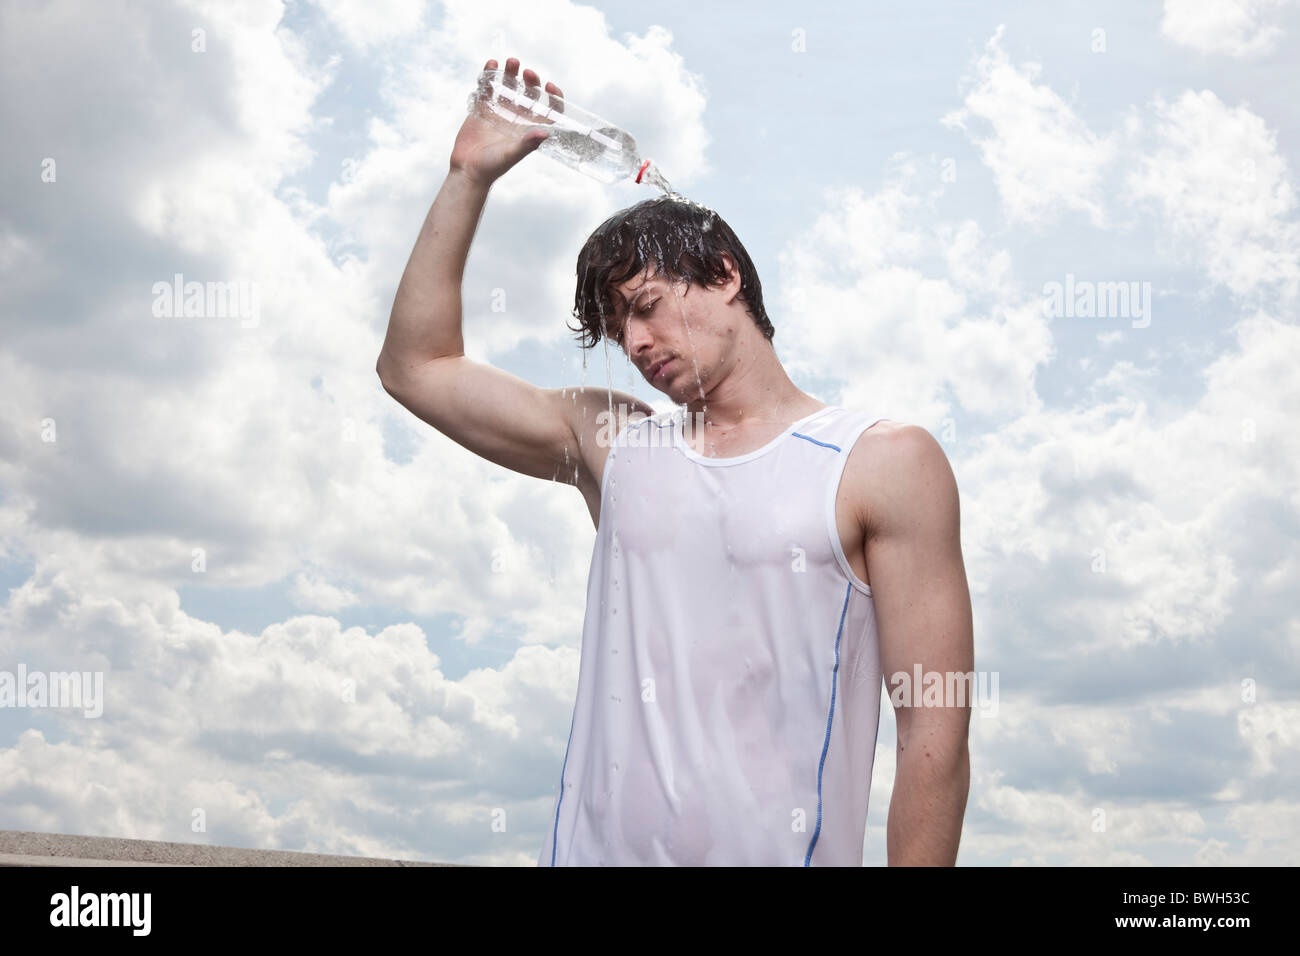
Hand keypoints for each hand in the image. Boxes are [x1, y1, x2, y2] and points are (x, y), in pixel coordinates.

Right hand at [450, 57, 563, 186]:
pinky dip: (489, 74)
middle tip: (527, 73)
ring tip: (511, 62)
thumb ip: (527, 144)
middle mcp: (517, 117)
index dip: (553, 97)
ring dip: (511, 72)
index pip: (548, 109)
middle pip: (529, 93)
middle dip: (531, 80)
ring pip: (509, 85)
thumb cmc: (493, 166)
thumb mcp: (512, 154)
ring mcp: (500, 110)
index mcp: (529, 127)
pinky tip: (491, 64)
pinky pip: (488, 86)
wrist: (469, 169)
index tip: (549, 86)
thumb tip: (545, 133)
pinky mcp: (482, 107)